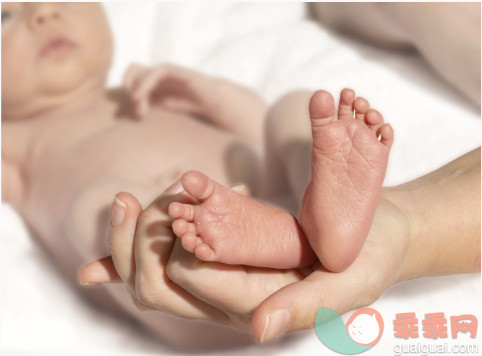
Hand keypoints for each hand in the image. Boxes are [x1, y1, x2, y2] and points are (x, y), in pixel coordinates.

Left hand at [80, 186, 412, 341]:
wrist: (373, 236)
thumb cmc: (369, 256)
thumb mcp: (348, 282)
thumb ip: (305, 307)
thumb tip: (259, 333)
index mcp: (256, 305)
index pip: (187, 278)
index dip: (178, 241)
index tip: (188, 201)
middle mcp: (229, 302)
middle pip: (155, 286)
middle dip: (134, 241)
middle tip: (135, 197)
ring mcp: (221, 283)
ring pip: (152, 274)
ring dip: (134, 236)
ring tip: (136, 197)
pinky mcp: (221, 262)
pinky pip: (166, 263)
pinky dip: (132, 255)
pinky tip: (107, 245)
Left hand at [122, 63, 220, 118]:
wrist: (213, 102)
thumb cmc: (191, 107)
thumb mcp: (163, 109)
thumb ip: (148, 107)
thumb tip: (129, 113)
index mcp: (153, 81)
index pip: (130, 77)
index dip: (126, 89)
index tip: (130, 111)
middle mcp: (157, 74)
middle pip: (132, 69)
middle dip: (128, 87)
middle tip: (135, 109)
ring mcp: (166, 71)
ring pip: (141, 71)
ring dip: (136, 89)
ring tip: (139, 108)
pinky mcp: (175, 70)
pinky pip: (156, 72)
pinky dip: (145, 83)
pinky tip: (140, 97)